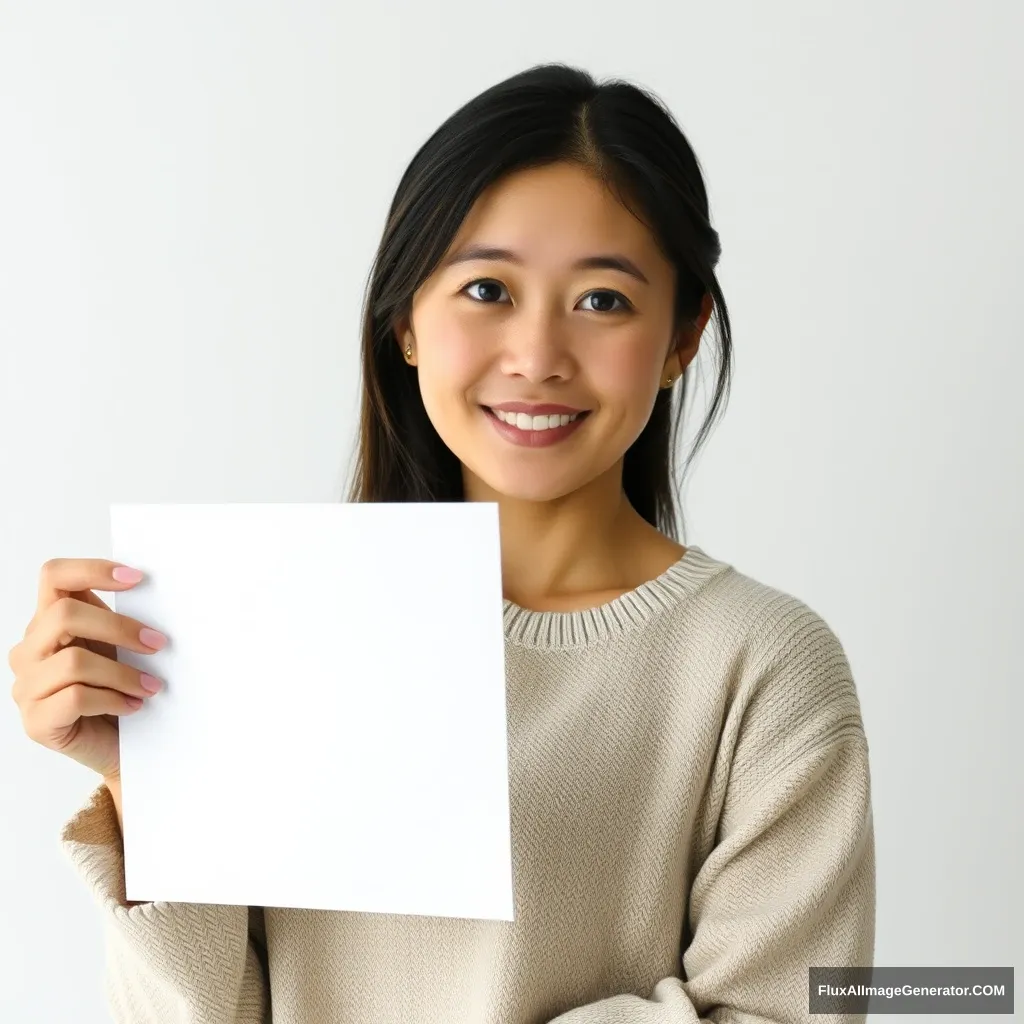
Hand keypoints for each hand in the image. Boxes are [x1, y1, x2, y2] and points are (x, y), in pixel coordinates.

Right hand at [8, 558, 167, 783]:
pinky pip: (74, 697)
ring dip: (123, 673)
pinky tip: (132, 705)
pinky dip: (112, 699)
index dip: (92, 569)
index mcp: (47, 623)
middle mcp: (29, 651)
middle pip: (64, 615)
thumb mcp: (120, 647)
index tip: (137, 578)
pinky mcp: (36, 722)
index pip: (53, 576)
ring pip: (74, 661)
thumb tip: (151, 588)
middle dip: (119, 627)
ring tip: (151, 686)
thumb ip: (119, 619)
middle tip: (157, 643)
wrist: (122, 746)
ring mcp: (27, 687)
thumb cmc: (121, 690)